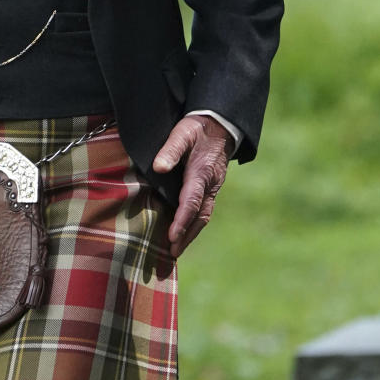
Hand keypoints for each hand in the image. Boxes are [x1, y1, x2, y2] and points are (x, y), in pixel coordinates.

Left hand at [152, 114, 233, 258]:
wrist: (221, 125)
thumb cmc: (197, 129)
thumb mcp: (182, 133)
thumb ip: (170, 149)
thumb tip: (159, 168)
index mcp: (202, 172)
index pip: (191, 201)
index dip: (182, 220)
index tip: (172, 236)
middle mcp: (210, 184)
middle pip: (200, 216)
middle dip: (187, 235)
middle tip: (173, 253)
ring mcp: (213, 188)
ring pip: (203, 216)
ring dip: (191, 234)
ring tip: (176, 250)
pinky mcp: (211, 189)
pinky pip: (204, 211)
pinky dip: (194, 225)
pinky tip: (184, 233)